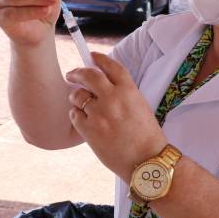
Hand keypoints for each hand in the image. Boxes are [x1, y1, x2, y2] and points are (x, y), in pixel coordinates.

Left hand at [66, 52, 167, 183]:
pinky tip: (84, 121)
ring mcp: (100, 113)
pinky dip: (76, 115)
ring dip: (77, 98)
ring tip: (81, 105)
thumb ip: (123, 93)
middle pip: (88, 75)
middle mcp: (113, 98)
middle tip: (72, 74)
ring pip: (77, 96)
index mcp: (129, 90)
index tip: (92, 56)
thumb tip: (103, 84)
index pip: (111, 66)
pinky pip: (74, 115)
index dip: (100, 58)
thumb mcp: (140, 106)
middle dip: (77, 72)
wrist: (146, 160)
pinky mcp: (89, 129)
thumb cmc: (146, 136)